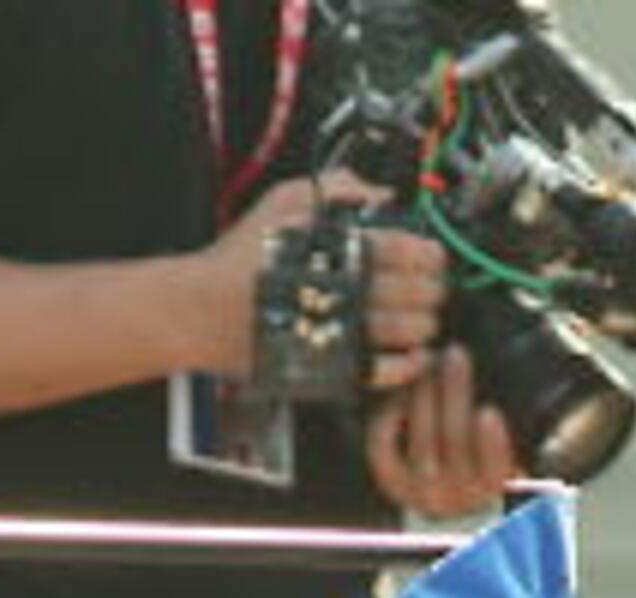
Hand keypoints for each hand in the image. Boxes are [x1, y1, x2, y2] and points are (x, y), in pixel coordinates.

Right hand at [203, 174, 452, 391]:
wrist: (201, 310)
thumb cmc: (242, 258)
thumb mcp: (283, 201)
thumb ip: (338, 188)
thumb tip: (383, 193)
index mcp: (337, 247)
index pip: (407, 249)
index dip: (430, 254)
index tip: (434, 256)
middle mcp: (343, 290)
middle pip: (416, 291)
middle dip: (433, 290)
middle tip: (434, 289)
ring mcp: (337, 332)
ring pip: (407, 331)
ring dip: (425, 325)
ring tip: (425, 320)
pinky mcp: (328, 367)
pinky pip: (384, 372)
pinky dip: (407, 366)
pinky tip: (412, 356)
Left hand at [364, 341, 520, 517]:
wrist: (439, 479)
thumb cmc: (476, 445)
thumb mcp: (497, 435)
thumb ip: (516, 411)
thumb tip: (546, 362)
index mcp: (490, 484)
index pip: (495, 469)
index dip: (492, 445)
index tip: (489, 413)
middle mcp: (456, 497)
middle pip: (455, 441)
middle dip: (455, 392)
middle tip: (455, 353)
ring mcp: (419, 490)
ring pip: (422, 435)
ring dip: (424, 390)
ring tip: (427, 358)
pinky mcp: (390, 477)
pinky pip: (385, 441)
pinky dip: (391, 412)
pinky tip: (401, 389)